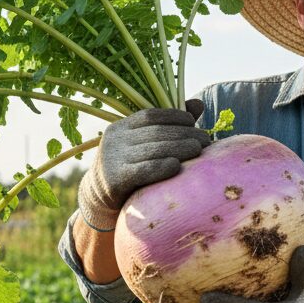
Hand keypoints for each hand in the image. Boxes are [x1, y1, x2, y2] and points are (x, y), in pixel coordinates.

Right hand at [78, 101, 208, 230]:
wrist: (99, 198)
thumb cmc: (130, 168)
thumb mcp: (142, 145)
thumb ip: (169, 126)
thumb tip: (199, 104)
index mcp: (121, 127)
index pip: (150, 115)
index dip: (174, 116)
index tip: (192, 122)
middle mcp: (115, 140)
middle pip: (155, 133)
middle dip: (184, 134)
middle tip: (205, 139)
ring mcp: (113, 159)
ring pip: (152, 150)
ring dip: (179, 148)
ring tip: (199, 150)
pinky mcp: (115, 180)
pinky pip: (143, 171)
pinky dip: (162, 167)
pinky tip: (178, 166)